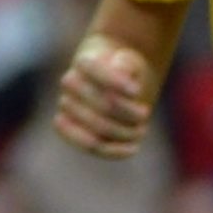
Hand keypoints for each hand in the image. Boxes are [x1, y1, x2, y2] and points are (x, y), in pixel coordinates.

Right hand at [51, 37, 158, 159]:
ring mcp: (68, 106)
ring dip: (126, 132)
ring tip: (142, 129)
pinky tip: (134, 148)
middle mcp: (70, 83)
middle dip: (130, 113)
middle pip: (103, 105)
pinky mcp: (71, 129)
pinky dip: (114, 151)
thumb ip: (126, 64)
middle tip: (145, 113)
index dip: (116, 82)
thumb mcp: (133, 62)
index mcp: (85, 61)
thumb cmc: (128, 71)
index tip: (137, 91)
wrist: (120, 83)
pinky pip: (88, 145)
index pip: (94, 70)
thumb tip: (120, 72)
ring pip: (98, 129)